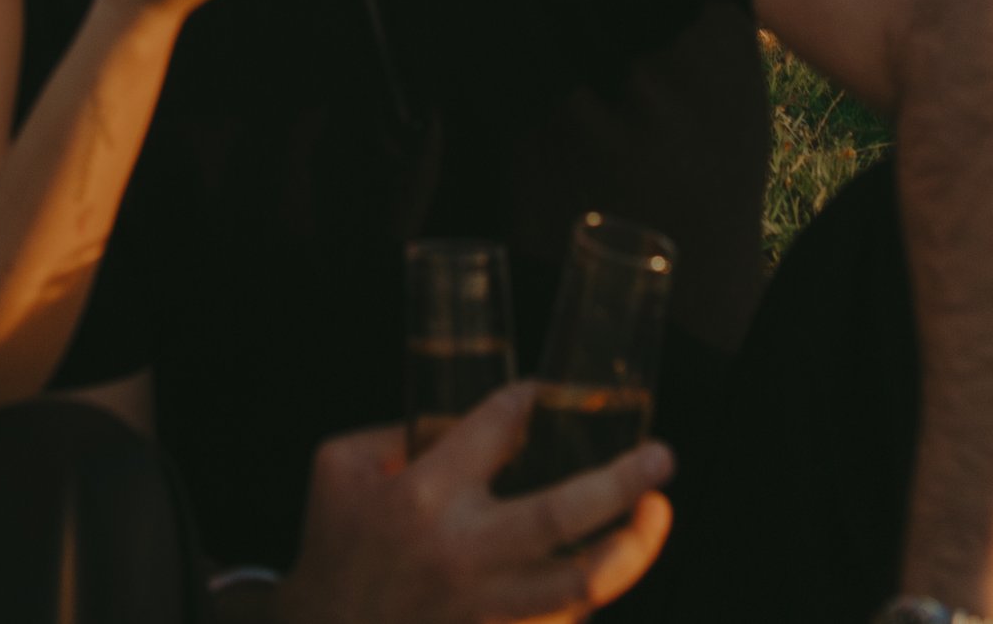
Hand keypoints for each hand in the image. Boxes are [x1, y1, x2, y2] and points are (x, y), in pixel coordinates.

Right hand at [276, 382, 673, 623]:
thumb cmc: (333, 547)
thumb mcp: (338, 468)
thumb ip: (393, 433)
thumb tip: (453, 419)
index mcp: (423, 494)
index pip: (495, 428)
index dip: (527, 402)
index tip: (545, 392)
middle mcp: (463, 551)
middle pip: (561, 514)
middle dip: (619, 481)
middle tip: (660, 458)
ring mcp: (485, 608)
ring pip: (579, 584)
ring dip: (630, 550)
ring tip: (657, 514)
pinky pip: (559, 622)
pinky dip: (588, 596)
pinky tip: (606, 568)